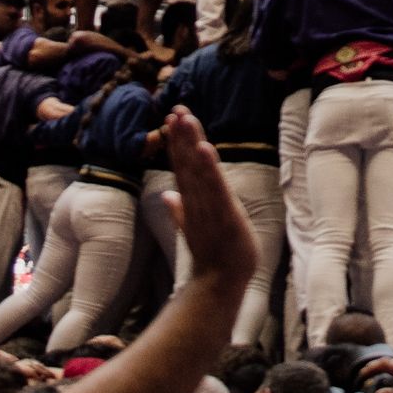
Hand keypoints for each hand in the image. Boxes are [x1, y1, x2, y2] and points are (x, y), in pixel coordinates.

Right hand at [161, 110, 254, 287]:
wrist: (219, 283)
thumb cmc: (210, 254)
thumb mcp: (193, 227)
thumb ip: (179, 210)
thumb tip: (167, 195)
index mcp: (192, 200)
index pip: (183, 165)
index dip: (178, 141)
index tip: (173, 116)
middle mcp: (196, 200)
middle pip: (187, 163)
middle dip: (182, 136)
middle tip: (176, 109)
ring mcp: (208, 207)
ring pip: (198, 170)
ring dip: (191, 144)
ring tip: (185, 119)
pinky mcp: (224, 214)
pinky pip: (216, 187)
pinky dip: (209, 168)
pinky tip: (205, 147)